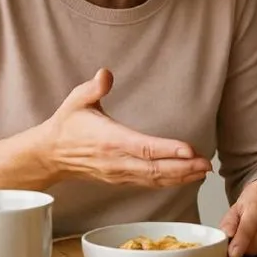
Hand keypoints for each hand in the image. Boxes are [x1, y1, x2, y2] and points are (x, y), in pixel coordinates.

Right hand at [37, 68, 212, 185]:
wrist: (49, 155)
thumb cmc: (68, 125)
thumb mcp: (76, 101)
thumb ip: (93, 88)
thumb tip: (105, 74)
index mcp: (110, 140)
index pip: (144, 147)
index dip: (168, 150)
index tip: (189, 150)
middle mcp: (117, 161)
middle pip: (155, 168)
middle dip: (183, 168)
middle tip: (206, 164)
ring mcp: (119, 173)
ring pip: (154, 178)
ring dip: (180, 176)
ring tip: (203, 171)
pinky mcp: (121, 179)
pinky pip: (148, 183)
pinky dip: (169, 181)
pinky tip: (186, 177)